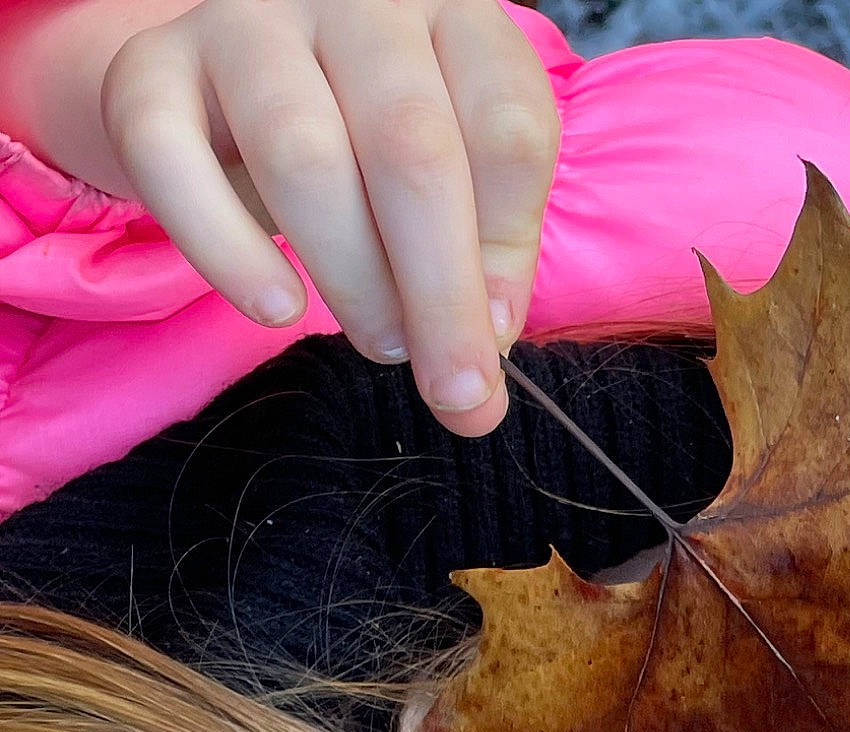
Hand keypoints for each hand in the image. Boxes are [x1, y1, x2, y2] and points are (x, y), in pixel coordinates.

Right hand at [98, 0, 559, 434]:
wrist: (225, 82)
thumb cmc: (368, 136)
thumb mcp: (453, 172)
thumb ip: (485, 244)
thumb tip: (485, 345)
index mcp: (451, 15)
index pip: (506, 126)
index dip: (507, 246)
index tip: (496, 335)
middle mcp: (352, 0)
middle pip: (411, 149)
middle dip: (441, 290)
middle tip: (453, 384)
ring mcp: (245, 21)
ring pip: (303, 156)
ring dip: (353, 277)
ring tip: (383, 342)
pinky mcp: (150, 66)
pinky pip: (172, 161)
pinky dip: (226, 251)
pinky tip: (276, 308)